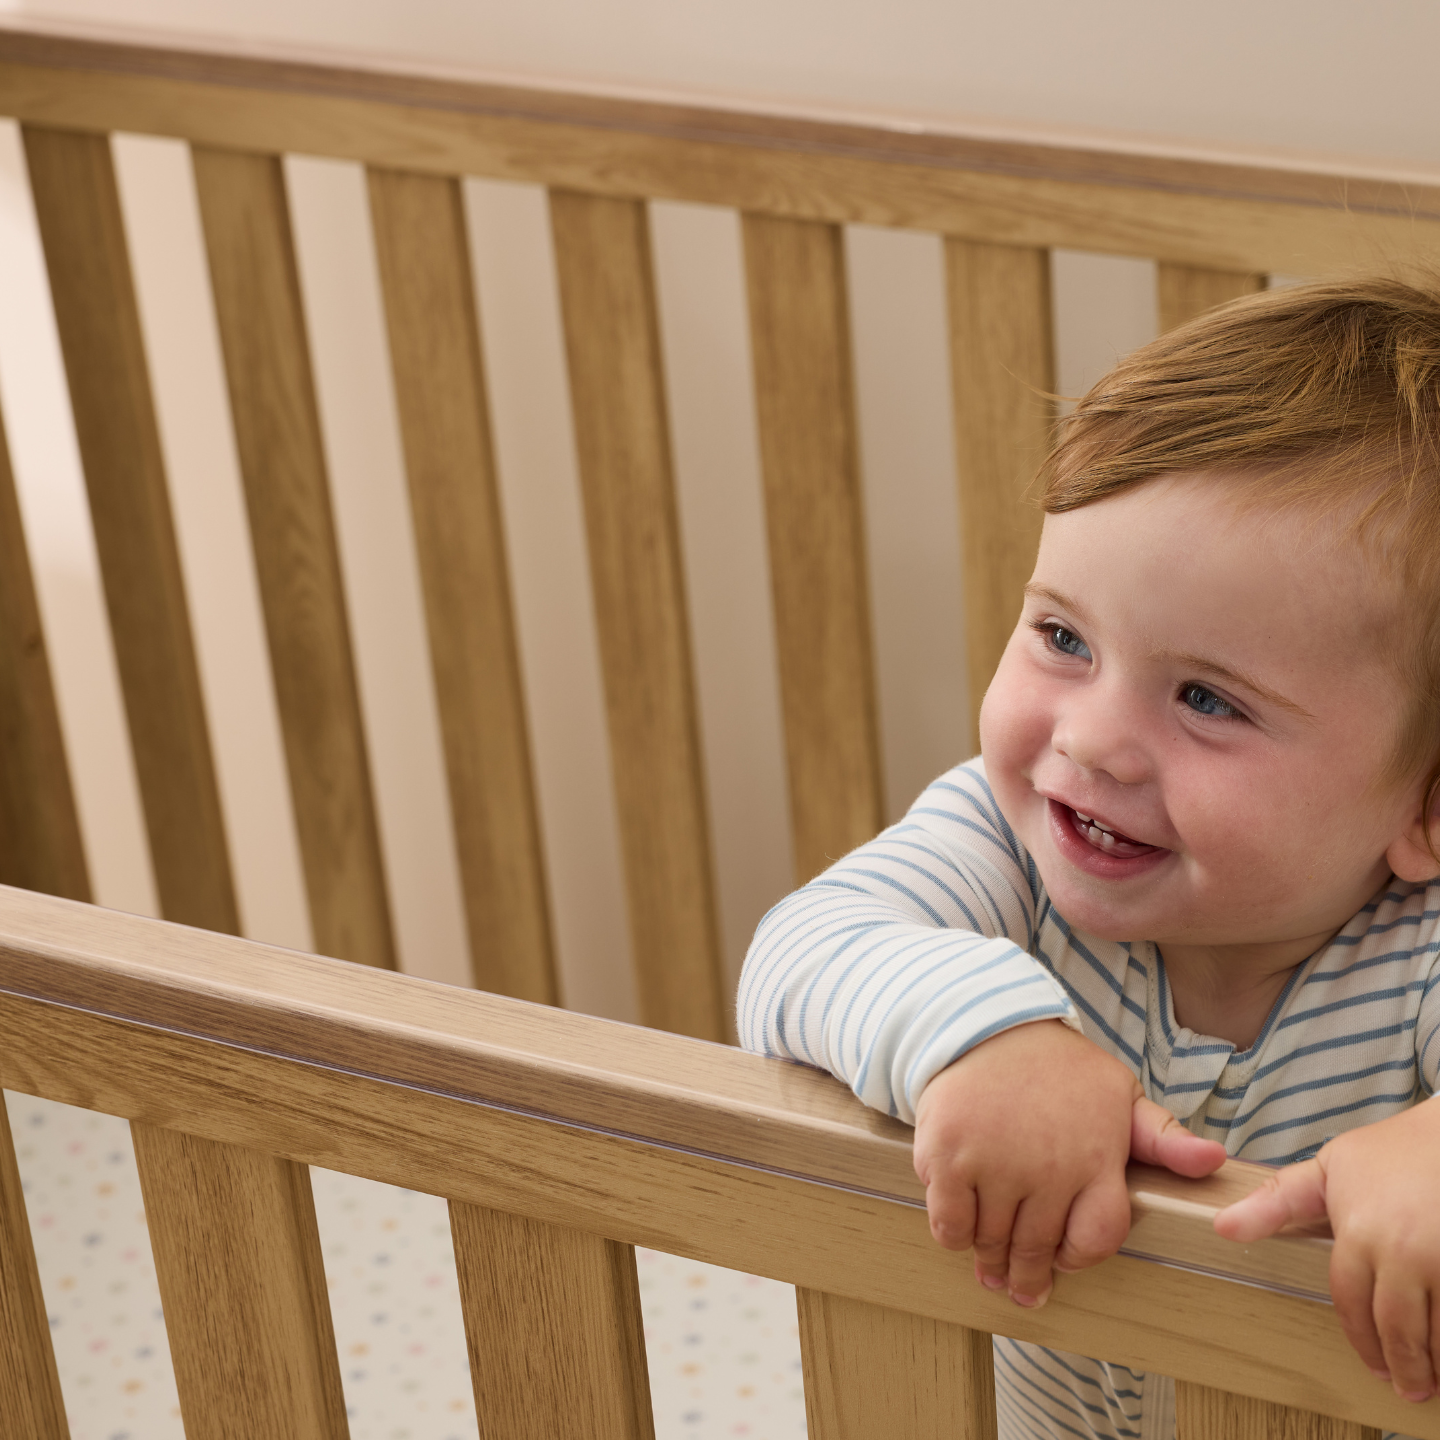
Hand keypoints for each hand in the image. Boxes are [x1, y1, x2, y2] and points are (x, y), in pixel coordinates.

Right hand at [913, 1019, 1225, 1306]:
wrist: (986, 1023)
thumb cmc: (1056, 1068)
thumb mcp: (1118, 1094)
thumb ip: (1163, 1138)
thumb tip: (1214, 1161)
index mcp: (1096, 1158)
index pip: (1095, 1240)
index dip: (1077, 1256)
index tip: (1062, 1258)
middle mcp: (1048, 1168)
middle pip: (1037, 1249)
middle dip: (1027, 1275)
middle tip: (1021, 1288)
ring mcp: (995, 1163)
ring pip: (993, 1242)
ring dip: (990, 1261)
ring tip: (989, 1270)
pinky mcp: (947, 1157)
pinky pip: (951, 1225)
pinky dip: (954, 1236)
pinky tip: (961, 1230)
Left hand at [1215, 1101, 1439, 1403]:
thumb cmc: (1393, 1152)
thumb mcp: (1330, 1169)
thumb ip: (1277, 1202)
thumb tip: (1222, 1227)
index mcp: (1359, 1232)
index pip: (1350, 1304)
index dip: (1362, 1341)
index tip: (1374, 1365)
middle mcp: (1402, 1252)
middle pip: (1398, 1330)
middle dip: (1404, 1367)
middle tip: (1407, 1388)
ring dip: (1436, 1363)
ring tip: (1433, 1380)